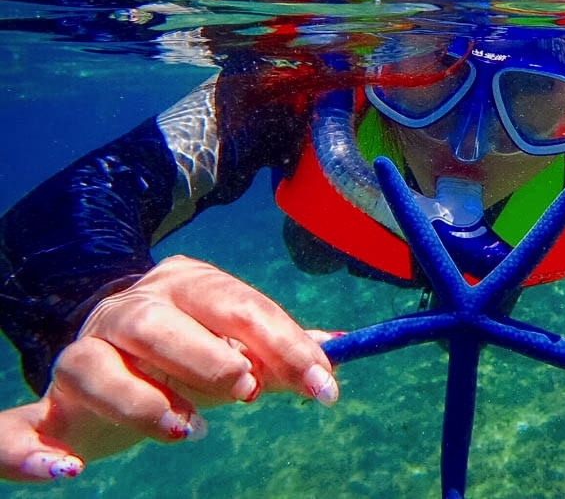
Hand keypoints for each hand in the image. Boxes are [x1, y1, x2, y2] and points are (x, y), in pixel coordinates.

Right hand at [0, 255, 337, 480]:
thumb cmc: (187, 365)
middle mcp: (133, 306)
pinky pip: (25, 425)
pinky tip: (67, 470)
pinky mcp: (55, 400)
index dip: (286, 345)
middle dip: (211, 354)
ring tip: (191, 429)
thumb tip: (341, 346)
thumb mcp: (240, 355)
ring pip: (105, 366)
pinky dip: (34, 450)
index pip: (240, 306)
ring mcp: (87, 348)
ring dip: (148, 400)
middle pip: (167, 322)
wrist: (106, 386)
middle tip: (249, 388)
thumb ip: (282, 353)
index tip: (325, 386)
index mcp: (187, 284)